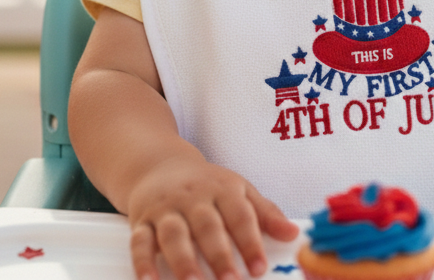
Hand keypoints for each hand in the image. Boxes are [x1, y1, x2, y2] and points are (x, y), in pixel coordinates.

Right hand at [126, 153, 298, 279]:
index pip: (240, 215)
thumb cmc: (207, 185)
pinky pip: (140, 241)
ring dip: (183, 261)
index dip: (250, 241)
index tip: (259, 268)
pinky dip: (143, 262)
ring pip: (174, 234)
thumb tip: (293, 234)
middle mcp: (194, 197)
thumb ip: (265, 213)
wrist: (160, 165)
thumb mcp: (238, 190)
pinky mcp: (142, 221)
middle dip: (219, 255)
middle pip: (208, 226)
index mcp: (223, 189)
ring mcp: (167, 209)